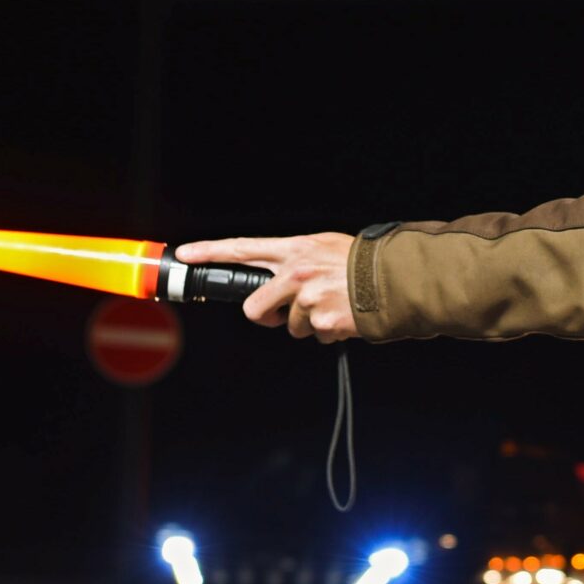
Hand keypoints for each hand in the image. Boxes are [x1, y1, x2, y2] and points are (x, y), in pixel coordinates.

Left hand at [175, 233, 357, 341]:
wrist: (397, 280)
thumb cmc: (364, 263)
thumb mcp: (325, 247)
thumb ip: (298, 260)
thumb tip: (280, 283)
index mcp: (295, 249)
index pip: (243, 249)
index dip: (210, 252)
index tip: (186, 254)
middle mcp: (296, 273)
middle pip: (254, 307)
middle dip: (265, 316)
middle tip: (284, 313)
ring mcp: (307, 301)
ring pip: (290, 326)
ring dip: (308, 323)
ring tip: (334, 306)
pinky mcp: (322, 323)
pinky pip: (315, 336)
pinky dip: (329, 332)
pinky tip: (345, 317)